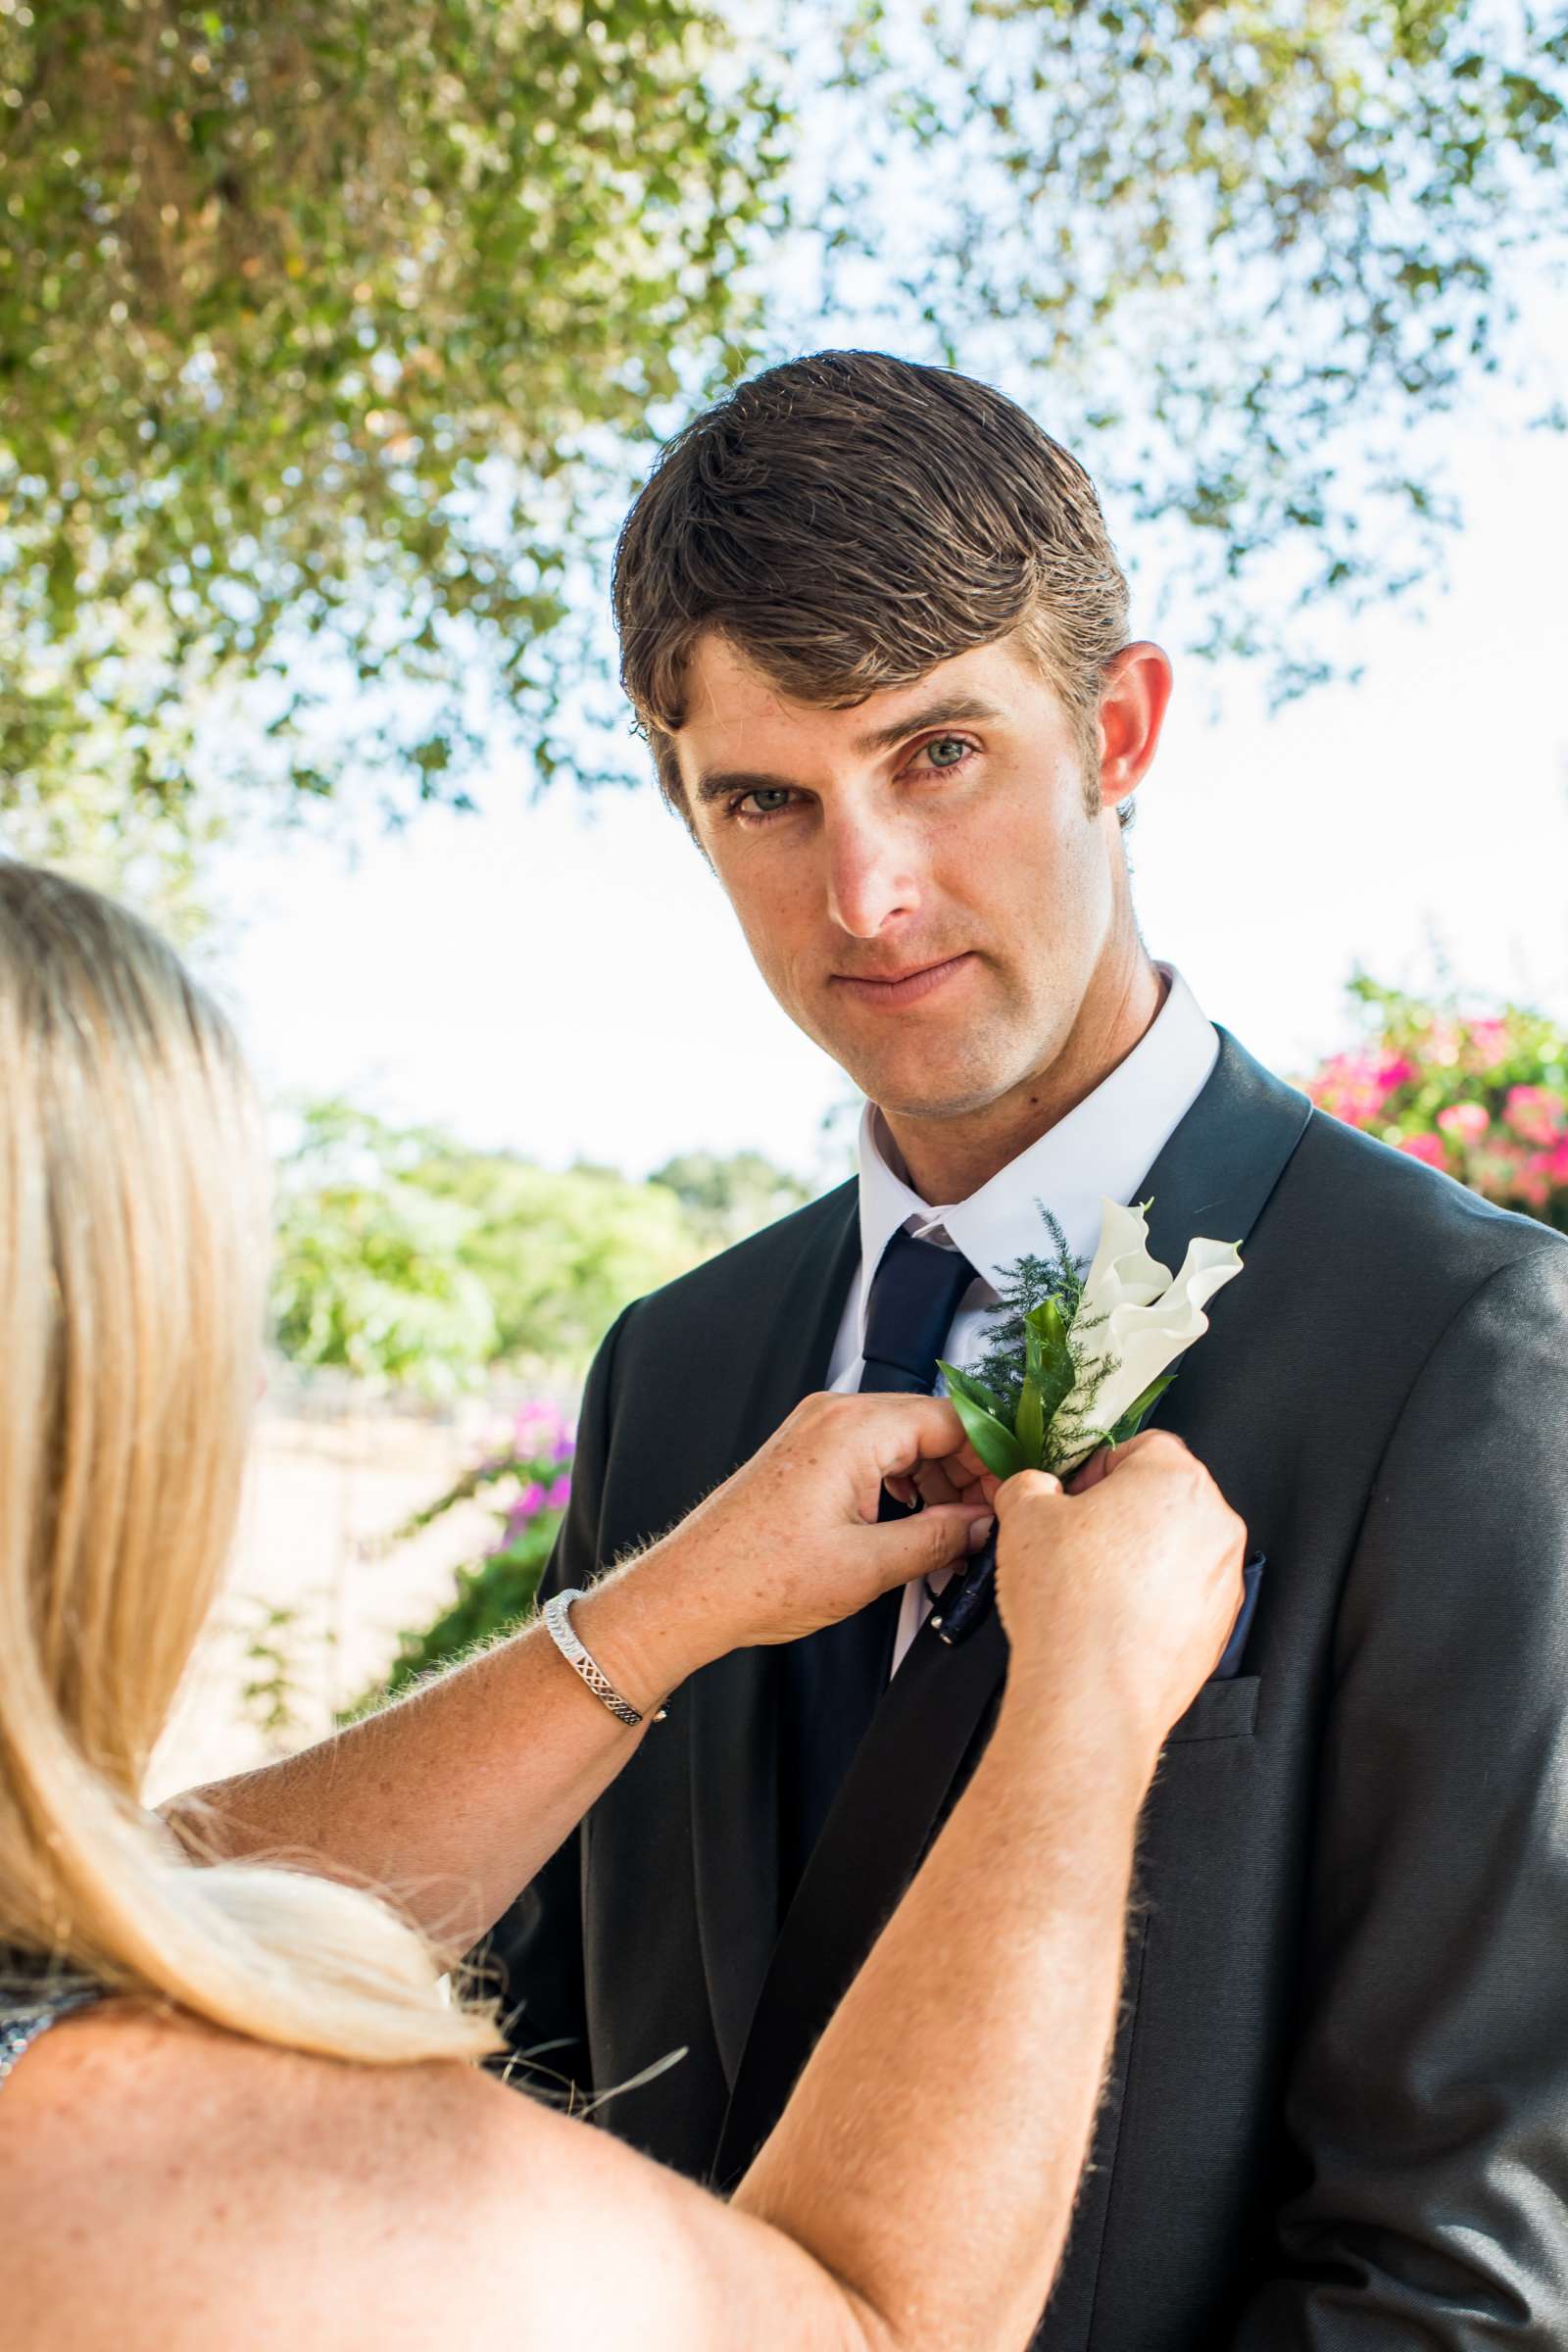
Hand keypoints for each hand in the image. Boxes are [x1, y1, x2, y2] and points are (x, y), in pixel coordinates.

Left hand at [584, 1393, 993, 1707]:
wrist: (688, 1592)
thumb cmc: (757, 1577)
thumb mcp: (867, 1568)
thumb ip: (938, 1540)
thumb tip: (981, 1527)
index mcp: (853, 1428)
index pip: (952, 1421)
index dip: (990, 1462)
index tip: (1009, 1499)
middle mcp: (833, 1416)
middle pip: (929, 1425)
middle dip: (965, 1473)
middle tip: (988, 1523)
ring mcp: (814, 1431)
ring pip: (901, 1439)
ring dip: (934, 1480)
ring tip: (952, 1534)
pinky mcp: (804, 1454)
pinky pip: (871, 1452)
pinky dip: (900, 1482)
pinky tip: (911, 1523)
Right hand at [991, 1431, 1246, 1769]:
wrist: (1093, 1693)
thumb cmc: (1071, 1604)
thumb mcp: (1024, 1515)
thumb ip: (1031, 1484)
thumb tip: (1035, 1488)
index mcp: (1175, 1480)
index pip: (1143, 1447)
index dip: (1099, 1468)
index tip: (1074, 1494)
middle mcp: (1214, 1524)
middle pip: (1164, 1498)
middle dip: (1121, 1512)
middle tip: (1076, 1538)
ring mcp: (1222, 1579)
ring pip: (1176, 1548)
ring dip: (1139, 1558)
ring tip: (1091, 1585)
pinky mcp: (1218, 1626)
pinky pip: (1183, 1595)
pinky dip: (1154, 1600)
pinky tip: (1112, 1618)